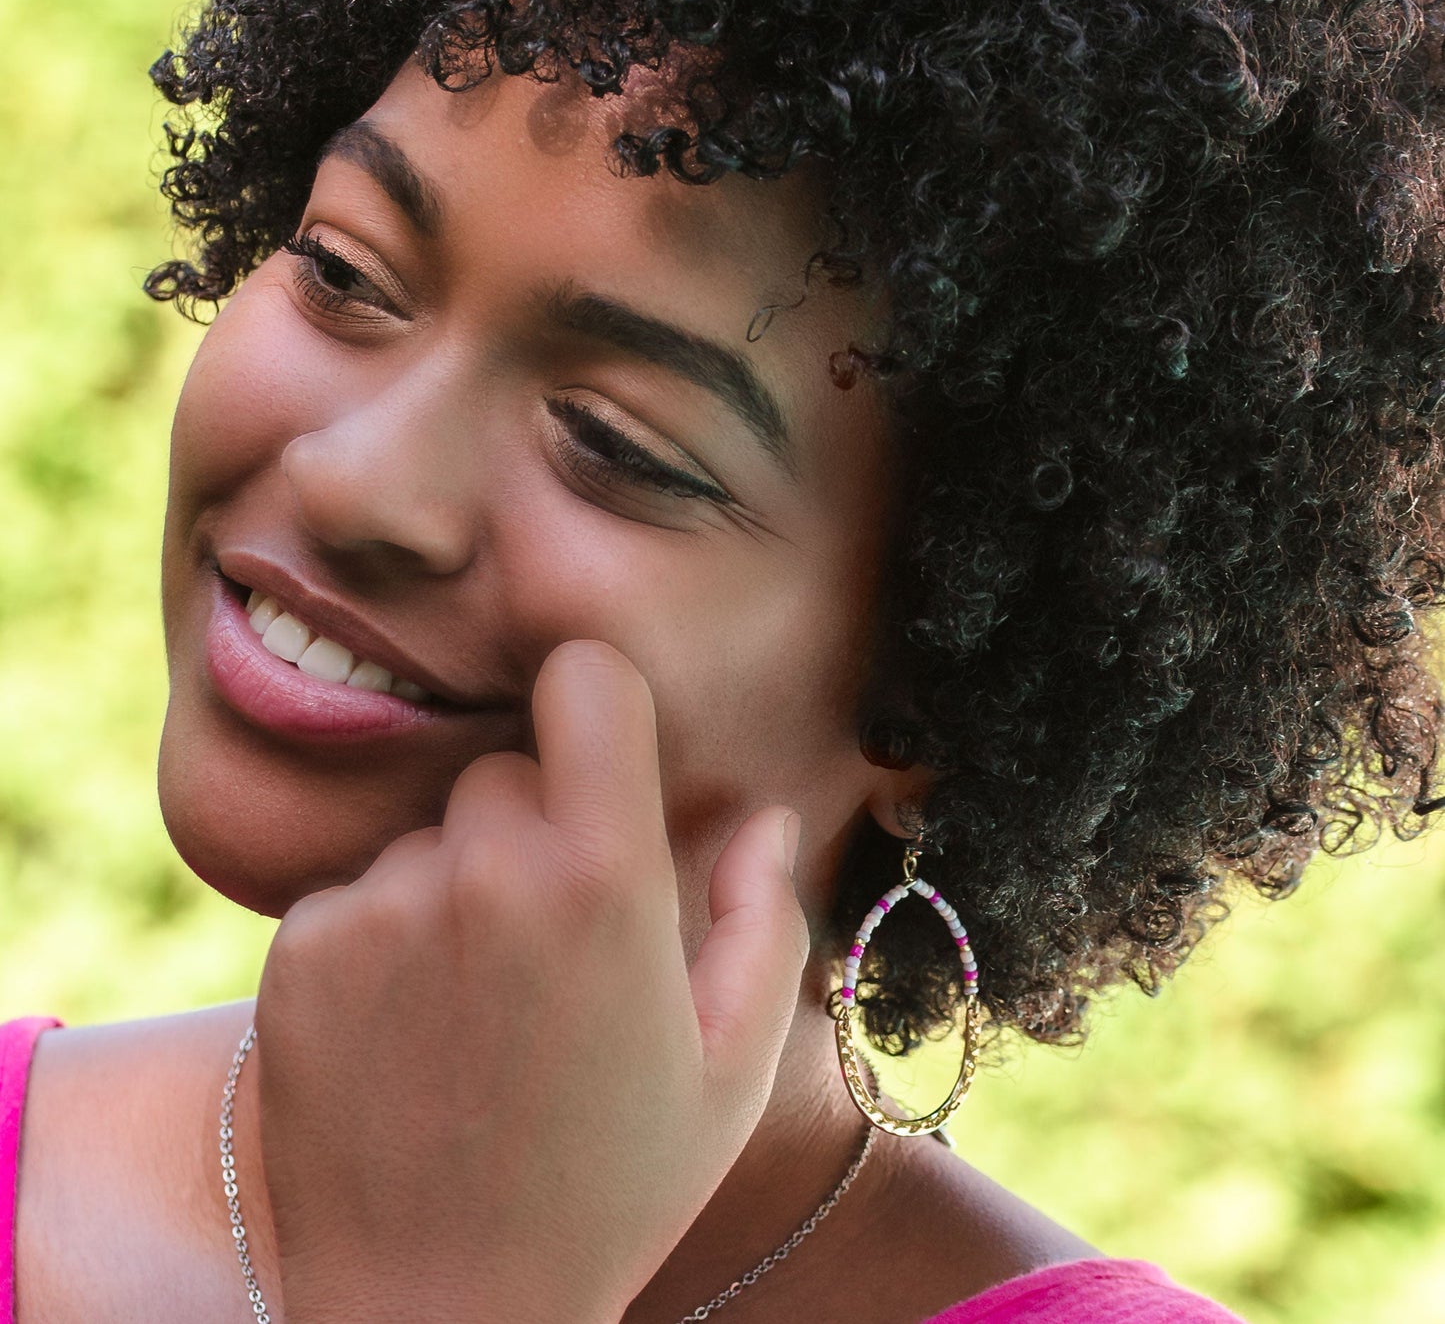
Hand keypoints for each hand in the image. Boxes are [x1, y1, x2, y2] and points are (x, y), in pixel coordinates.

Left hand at [252, 638, 808, 1323]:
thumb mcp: (729, 1067)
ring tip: (478, 1016)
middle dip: (535, 832)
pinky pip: (357, 894)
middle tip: (553, 952)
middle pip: (507, 773)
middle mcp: (484, 868)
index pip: (586, 676)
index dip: (598, 699)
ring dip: (457, 890)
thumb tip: (766, 817)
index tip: (602, 747)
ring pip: (430, 837)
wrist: (440, 1314)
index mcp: (605, 877)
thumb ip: (763, 918)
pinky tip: (410, 1039)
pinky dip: (383, 941)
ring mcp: (380, 907)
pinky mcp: (299, 952)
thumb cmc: (612, 1188)